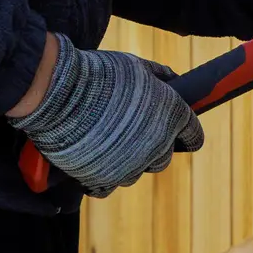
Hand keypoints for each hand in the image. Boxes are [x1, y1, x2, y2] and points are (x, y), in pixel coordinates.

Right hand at [7, 34, 204, 197]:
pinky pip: (107, 187)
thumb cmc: (101, 73)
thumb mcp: (137, 65)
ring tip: (108, 143)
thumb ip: (160, 75)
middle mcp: (157, 146)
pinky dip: (102, 177)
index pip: (194, 136)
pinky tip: (94, 162)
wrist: (58, 92)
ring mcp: (130, 166)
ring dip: (128, 162)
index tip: (180, 133)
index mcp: (173, 117)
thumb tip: (174, 79)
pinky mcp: (101, 178)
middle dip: (155, 147)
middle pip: (164, 158)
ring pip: (136, 172)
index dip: (187, 134)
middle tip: (135, 133)